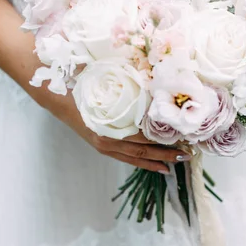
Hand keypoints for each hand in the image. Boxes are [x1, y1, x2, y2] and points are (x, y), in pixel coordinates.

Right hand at [45, 90, 188, 173]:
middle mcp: (108, 140)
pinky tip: (158, 166)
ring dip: (157, 162)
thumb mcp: (105, 83)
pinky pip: (128, 159)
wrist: (59, 98)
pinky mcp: (104, 148)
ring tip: (176, 164)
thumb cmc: (84, 87)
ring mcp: (105, 146)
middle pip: (143, 150)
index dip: (162, 138)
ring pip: (136, 158)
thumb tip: (154, 78)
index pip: (142, 136)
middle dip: (166, 154)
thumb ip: (128, 86)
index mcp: (109, 126)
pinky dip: (144, 163)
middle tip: (187, 155)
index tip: (182, 136)